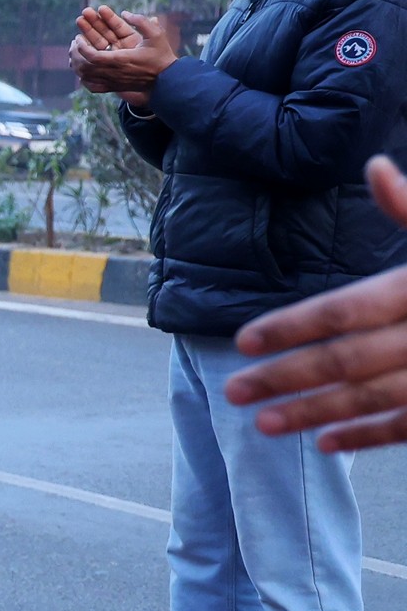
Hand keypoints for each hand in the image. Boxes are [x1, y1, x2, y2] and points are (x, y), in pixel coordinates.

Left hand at [70, 5, 176, 102]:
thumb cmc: (161, 55)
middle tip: (73, 42)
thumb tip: (125, 13)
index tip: (78, 37)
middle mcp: (114, 73)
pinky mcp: (114, 88)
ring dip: (77, 65)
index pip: (93, 56)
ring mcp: (113, 82)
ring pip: (86, 77)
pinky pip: (93, 87)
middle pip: (85, 67)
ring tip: (74, 52)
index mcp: (122, 60)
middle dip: (76, 53)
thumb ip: (142, 21)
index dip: (82, 48)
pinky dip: (84, 79)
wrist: (167, 80)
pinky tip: (80, 71)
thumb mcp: (156, 34)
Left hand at [224, 156, 406, 448]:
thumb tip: (376, 167)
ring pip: (371, 397)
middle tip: (233, 391)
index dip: (292, 326)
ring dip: (315, 413)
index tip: (244, 341)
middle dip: (285, 377)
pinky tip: (326, 444)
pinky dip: (368, 435)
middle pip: (346, 359)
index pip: (345, 310)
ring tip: (264, 425)